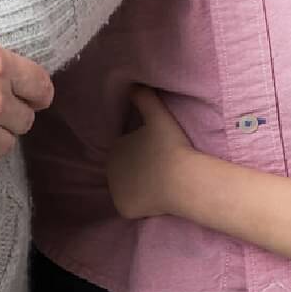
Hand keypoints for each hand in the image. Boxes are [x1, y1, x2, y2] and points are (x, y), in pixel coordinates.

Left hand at [105, 85, 193, 221]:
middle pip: (127, 169)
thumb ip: (144, 96)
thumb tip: (134, 82)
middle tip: (161, 166)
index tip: (159, 151)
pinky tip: (155, 198)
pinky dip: (141, 203)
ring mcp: (116, 192)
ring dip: (139, 185)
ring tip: (160, 182)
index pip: (127, 149)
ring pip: (129, 187)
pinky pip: (132, 205)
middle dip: (139, 168)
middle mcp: (109, 171)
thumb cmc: (170, 146)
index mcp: (115, 148)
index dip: (144, 150)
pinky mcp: (124, 209)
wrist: (181, 179)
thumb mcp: (158, 115)